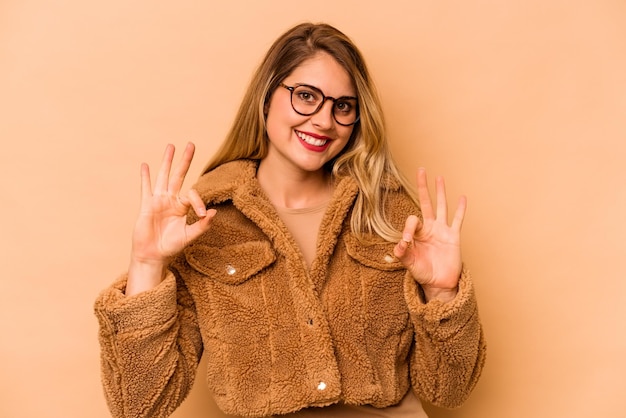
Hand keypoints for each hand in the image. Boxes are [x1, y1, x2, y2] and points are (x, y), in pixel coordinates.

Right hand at [131, 142, 215, 264]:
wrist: (153, 255)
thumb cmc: (171, 246)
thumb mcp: (190, 236)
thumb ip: (203, 225)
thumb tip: (214, 212)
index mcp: (182, 207)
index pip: (192, 194)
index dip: (199, 202)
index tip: (203, 214)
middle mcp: (171, 200)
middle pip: (179, 175)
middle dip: (185, 160)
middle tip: (191, 144)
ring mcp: (158, 201)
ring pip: (163, 176)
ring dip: (167, 161)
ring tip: (171, 146)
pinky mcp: (146, 205)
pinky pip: (146, 188)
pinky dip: (145, 177)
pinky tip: (145, 165)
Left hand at [393, 168, 465, 302]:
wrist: (438, 284)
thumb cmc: (422, 273)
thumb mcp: (409, 264)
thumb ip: (403, 254)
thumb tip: (398, 245)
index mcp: (417, 233)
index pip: (412, 220)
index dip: (408, 228)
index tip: (405, 241)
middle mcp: (429, 228)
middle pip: (426, 202)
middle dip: (423, 187)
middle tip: (420, 170)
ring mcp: (442, 231)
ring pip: (441, 206)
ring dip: (440, 192)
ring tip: (439, 177)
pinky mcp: (453, 237)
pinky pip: (457, 220)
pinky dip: (460, 209)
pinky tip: (462, 197)